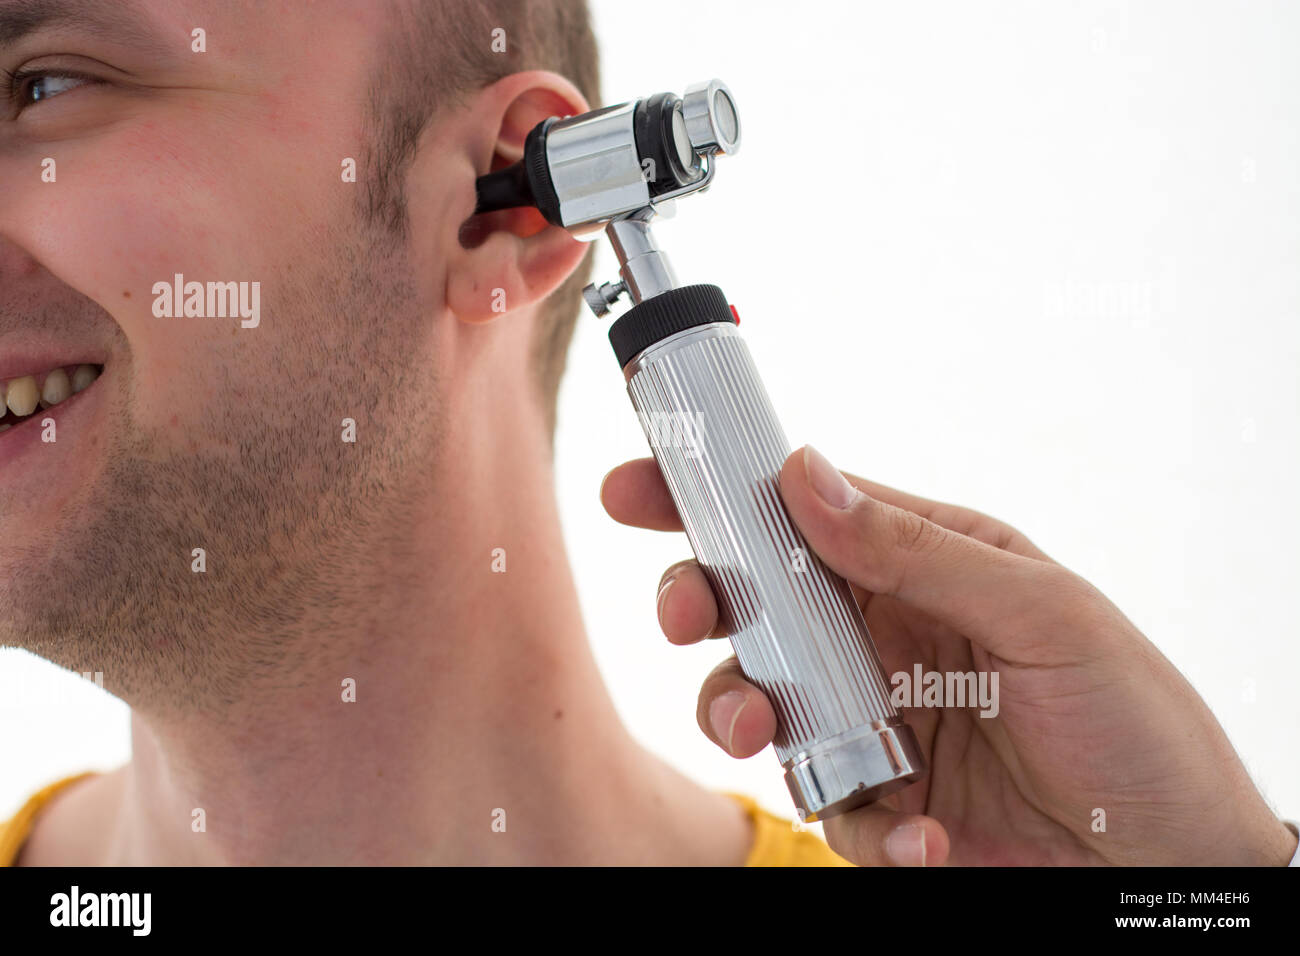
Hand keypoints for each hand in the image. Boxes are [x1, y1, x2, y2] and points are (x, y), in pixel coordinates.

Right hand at [601, 445, 1298, 866]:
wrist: (1175, 860)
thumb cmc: (1136, 717)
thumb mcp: (1041, 612)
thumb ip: (914, 547)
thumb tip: (802, 475)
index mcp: (921, 564)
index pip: (800, 514)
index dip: (716, 496)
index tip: (639, 490)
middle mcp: (883, 635)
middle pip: (754, 604)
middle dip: (701, 602)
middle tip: (689, 615)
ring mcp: (872, 718)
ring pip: (760, 700)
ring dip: (740, 712)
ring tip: (760, 731)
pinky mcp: (879, 802)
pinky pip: (825, 804)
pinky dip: (860, 824)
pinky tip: (919, 830)